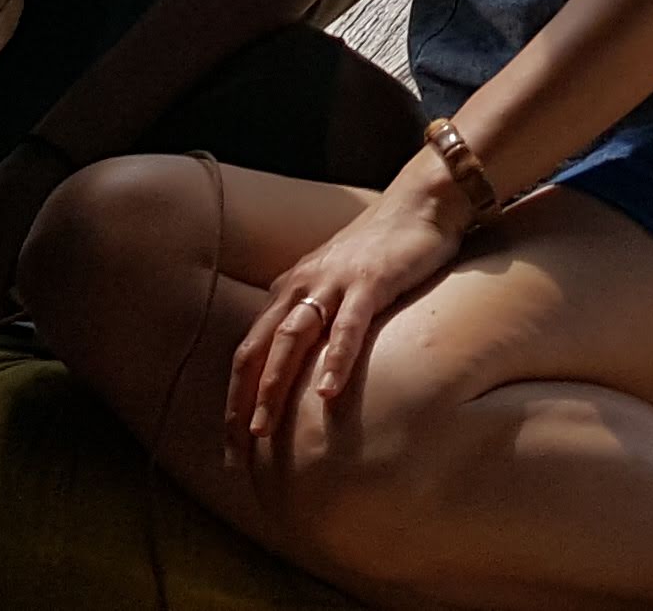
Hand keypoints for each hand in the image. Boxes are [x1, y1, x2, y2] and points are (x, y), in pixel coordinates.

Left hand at [232, 178, 470, 466]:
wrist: (420, 204)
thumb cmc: (381, 250)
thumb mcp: (337, 287)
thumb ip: (318, 321)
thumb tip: (308, 373)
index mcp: (288, 291)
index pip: (249, 350)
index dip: (236, 398)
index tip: (232, 444)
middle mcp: (300, 286)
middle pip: (257, 350)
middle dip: (242, 401)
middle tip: (238, 449)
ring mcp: (333, 283)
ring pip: (290, 339)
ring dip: (273, 385)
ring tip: (264, 428)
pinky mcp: (369, 281)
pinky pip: (347, 326)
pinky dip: (335, 360)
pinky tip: (327, 393)